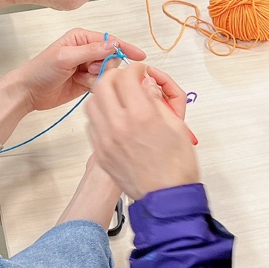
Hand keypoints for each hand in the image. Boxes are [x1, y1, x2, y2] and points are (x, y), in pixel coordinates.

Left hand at [9, 28, 147, 111]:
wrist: (29, 92)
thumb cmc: (41, 70)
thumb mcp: (66, 57)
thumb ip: (91, 50)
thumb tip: (114, 44)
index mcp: (81, 38)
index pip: (110, 40)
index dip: (124, 48)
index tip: (139, 55)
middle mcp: (86, 50)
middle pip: (112, 57)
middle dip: (105, 66)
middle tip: (89, 70)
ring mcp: (87, 66)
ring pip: (108, 72)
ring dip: (98, 78)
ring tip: (81, 79)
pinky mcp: (86, 81)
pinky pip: (101, 83)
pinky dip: (95, 86)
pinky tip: (81, 86)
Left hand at [87, 66, 199, 198]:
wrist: (167, 197)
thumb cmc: (176, 166)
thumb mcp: (176, 125)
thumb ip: (157, 101)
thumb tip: (145, 85)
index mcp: (141, 116)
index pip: (127, 77)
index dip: (135, 69)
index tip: (140, 72)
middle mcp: (119, 126)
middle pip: (104, 85)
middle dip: (115, 76)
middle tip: (127, 80)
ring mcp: (106, 140)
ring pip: (92, 103)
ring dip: (104, 94)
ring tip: (118, 97)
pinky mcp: (101, 153)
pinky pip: (91, 124)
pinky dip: (100, 114)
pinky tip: (114, 117)